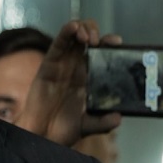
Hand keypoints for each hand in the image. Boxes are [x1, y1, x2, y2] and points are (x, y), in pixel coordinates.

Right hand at [16, 19, 121, 146]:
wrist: (43, 135)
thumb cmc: (63, 128)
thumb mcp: (89, 125)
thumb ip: (104, 122)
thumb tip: (118, 118)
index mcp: (89, 77)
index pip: (102, 52)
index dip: (110, 44)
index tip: (117, 44)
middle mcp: (77, 66)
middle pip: (88, 38)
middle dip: (97, 33)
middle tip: (101, 43)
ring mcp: (63, 63)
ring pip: (74, 35)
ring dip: (83, 29)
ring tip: (88, 37)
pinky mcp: (49, 63)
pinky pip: (58, 43)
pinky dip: (66, 31)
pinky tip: (74, 27)